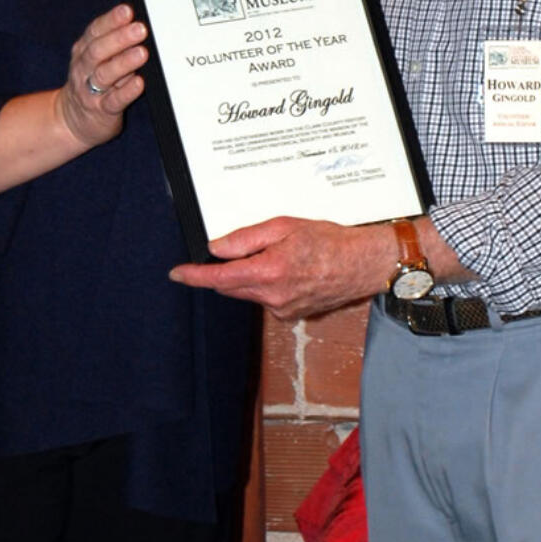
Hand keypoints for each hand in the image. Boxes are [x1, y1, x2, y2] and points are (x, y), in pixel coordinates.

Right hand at [57, 4, 147, 147]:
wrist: (71, 120)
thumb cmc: (91, 84)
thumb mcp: (97, 61)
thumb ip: (114, 45)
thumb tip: (137, 27)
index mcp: (84, 51)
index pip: (95, 31)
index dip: (111, 20)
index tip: (127, 10)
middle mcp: (84, 69)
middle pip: (98, 51)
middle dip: (119, 38)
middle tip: (139, 29)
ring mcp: (90, 91)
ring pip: (105, 75)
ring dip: (124, 62)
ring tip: (142, 53)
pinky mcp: (101, 111)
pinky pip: (114, 101)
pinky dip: (127, 92)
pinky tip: (139, 83)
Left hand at [170, 216, 393, 321]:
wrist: (363, 264)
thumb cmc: (331, 242)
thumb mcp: (284, 226)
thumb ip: (246, 238)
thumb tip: (217, 248)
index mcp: (268, 272)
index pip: (219, 278)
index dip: (194, 276)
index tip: (177, 274)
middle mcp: (273, 297)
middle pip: (231, 287)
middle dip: (228, 271)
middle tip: (248, 249)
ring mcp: (282, 309)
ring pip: (249, 293)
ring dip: (251, 277)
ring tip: (282, 256)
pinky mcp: (291, 315)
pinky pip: (267, 299)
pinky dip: (268, 285)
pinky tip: (291, 271)